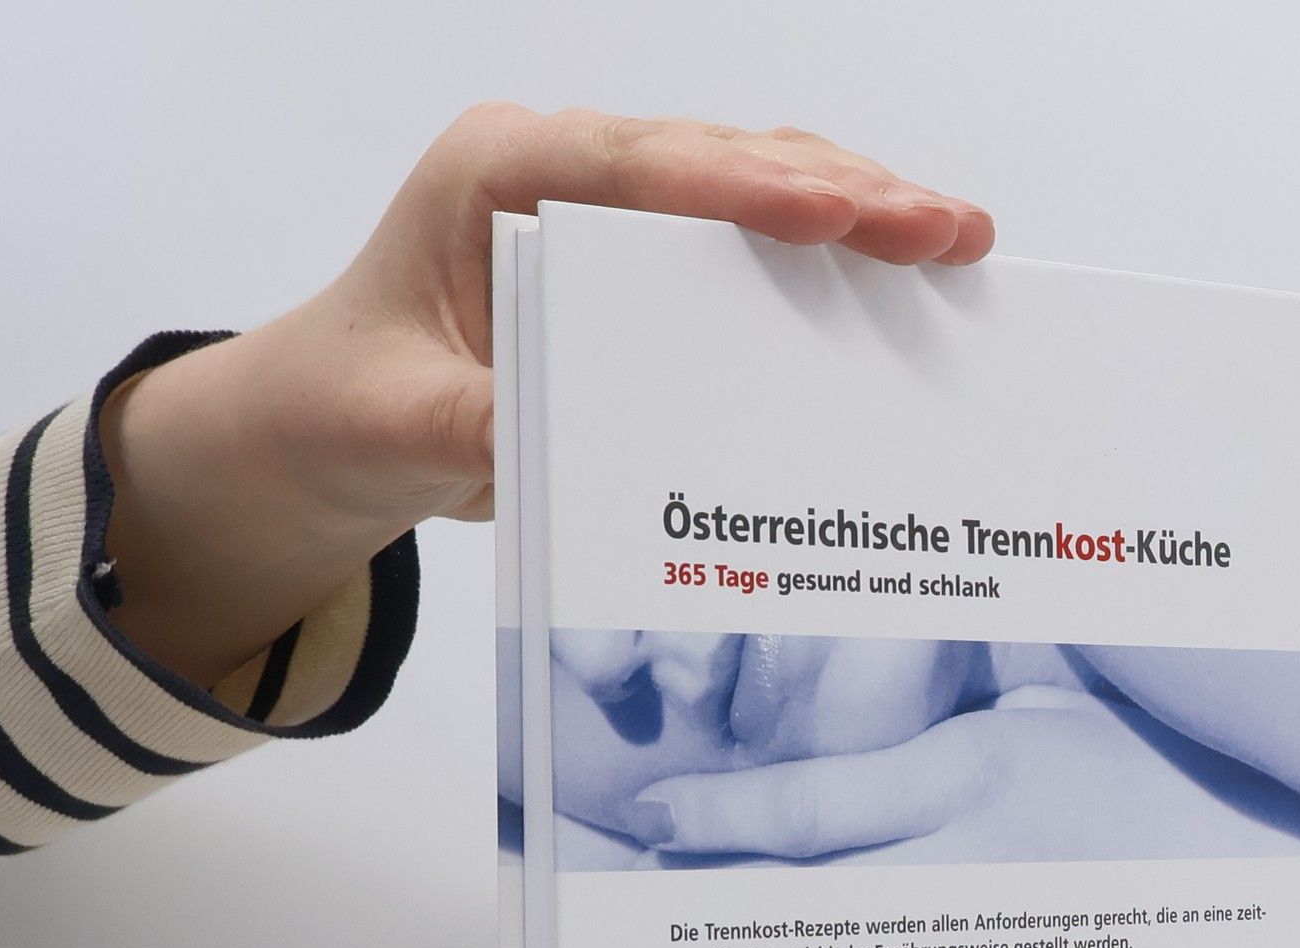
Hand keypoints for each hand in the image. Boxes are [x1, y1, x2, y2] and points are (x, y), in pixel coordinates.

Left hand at [100, 108, 993, 686]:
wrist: (339, 423)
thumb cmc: (352, 404)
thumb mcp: (395, 425)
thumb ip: (473, 423)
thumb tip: (569, 432)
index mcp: (493, 176)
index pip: (632, 167)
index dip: (741, 185)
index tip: (836, 208)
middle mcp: (564, 176)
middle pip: (723, 163)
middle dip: (843, 191)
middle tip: (947, 227)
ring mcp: (615, 219)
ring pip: (756, 192)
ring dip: (860, 213)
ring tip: (960, 240)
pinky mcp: (648, 272)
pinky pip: (753, 253)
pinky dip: (834, 262)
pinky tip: (907, 279)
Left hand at [622, 689, 1299, 863]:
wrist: (1263, 860)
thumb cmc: (1160, 767)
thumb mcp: (1052, 706)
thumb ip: (953, 690)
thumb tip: (862, 669)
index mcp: (975, 777)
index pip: (815, 804)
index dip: (722, 814)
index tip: (652, 818)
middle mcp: (969, 867)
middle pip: (808, 902)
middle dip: (712, 909)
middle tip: (625, 916)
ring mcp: (991, 944)